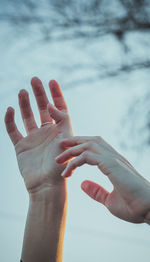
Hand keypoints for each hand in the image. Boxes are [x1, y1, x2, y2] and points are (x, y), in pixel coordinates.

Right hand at [5, 77, 71, 192]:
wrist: (47, 185)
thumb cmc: (61, 165)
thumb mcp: (67, 139)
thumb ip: (62, 120)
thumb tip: (51, 104)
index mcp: (60, 130)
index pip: (59, 108)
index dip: (56, 94)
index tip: (52, 80)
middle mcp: (47, 132)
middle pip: (42, 108)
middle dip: (39, 94)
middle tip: (34, 79)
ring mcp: (33, 138)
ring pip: (28, 116)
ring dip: (25, 104)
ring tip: (23, 91)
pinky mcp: (21, 146)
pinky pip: (13, 130)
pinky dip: (10, 120)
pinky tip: (10, 109)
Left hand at [56, 136, 149, 223]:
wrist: (149, 210)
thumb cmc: (134, 207)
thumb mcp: (109, 200)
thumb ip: (97, 191)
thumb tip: (82, 184)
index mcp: (114, 163)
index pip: (96, 147)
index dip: (81, 146)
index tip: (67, 153)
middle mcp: (114, 158)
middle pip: (91, 141)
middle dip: (74, 142)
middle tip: (60, 146)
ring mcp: (114, 159)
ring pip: (89, 145)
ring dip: (72, 149)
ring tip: (59, 158)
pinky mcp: (112, 165)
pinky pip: (88, 156)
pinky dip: (76, 161)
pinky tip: (68, 170)